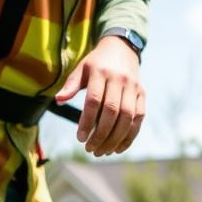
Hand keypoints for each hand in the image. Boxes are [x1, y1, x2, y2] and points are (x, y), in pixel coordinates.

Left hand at [54, 36, 145, 156]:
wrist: (121, 49)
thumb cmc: (96, 64)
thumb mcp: (82, 70)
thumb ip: (71, 85)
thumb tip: (58, 100)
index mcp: (101, 72)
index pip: (94, 101)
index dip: (87, 122)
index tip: (80, 139)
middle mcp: (119, 79)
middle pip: (111, 112)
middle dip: (101, 135)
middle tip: (90, 149)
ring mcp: (133, 87)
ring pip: (126, 118)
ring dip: (114, 139)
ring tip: (102, 152)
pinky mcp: (142, 95)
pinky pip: (138, 120)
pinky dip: (129, 137)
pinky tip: (117, 148)